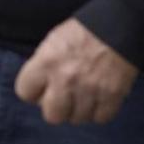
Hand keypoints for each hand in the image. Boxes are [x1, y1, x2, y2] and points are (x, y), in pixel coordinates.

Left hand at [13, 18, 137, 125]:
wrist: (119, 23)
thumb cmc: (83, 31)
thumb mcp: (52, 41)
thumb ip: (42, 66)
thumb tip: (40, 89)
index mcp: (46, 62)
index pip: (25, 93)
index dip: (34, 92)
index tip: (42, 89)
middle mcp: (66, 79)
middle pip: (52, 115)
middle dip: (57, 108)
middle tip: (64, 97)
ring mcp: (90, 89)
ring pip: (77, 119)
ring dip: (79, 110)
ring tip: (84, 96)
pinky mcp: (112, 95)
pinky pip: (100, 118)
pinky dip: (99, 112)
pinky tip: (99, 100)